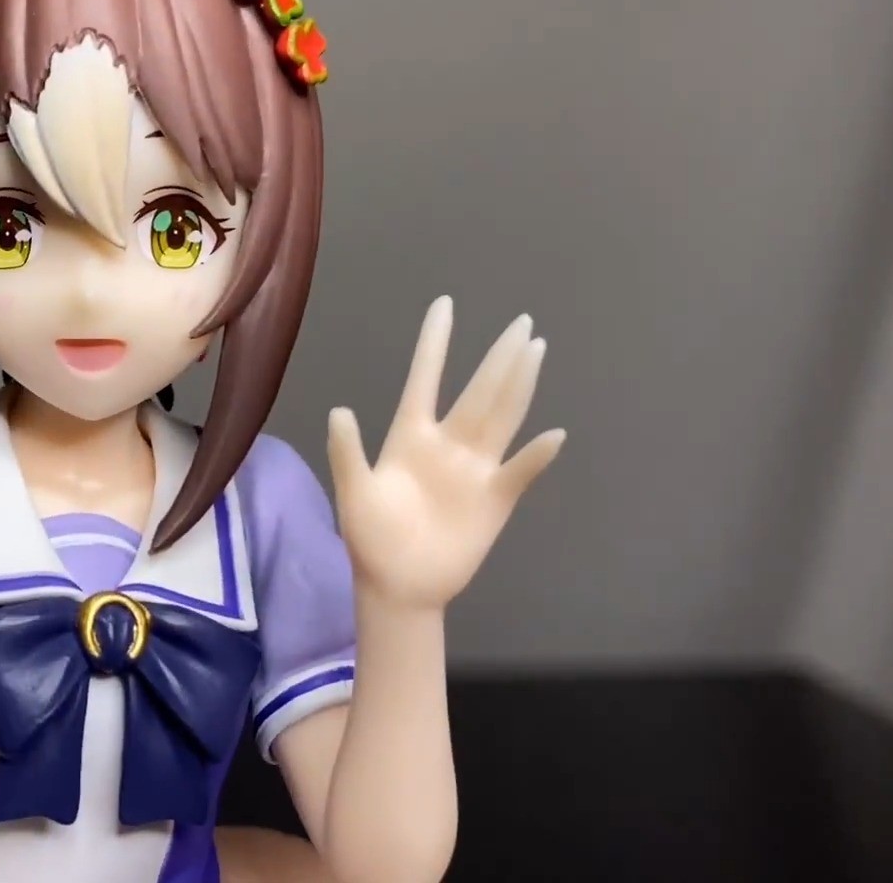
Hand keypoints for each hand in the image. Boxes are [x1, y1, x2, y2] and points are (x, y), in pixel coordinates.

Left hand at [326, 296, 565, 610]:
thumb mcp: (355, 493)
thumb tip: (340, 410)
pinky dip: (536, 455)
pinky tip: (552, 435)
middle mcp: (447, 444)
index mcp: (409, 436)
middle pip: (478, 391)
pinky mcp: (495, 499)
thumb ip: (349, 453)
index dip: (434, 343)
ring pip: (502, 418)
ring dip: (520, 385)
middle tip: (521, 322)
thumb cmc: (371, 538)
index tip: (445, 305)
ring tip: (536, 351)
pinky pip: (519, 471)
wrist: (398, 586)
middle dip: (498, 357)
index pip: (424, 378)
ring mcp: (474, 469)